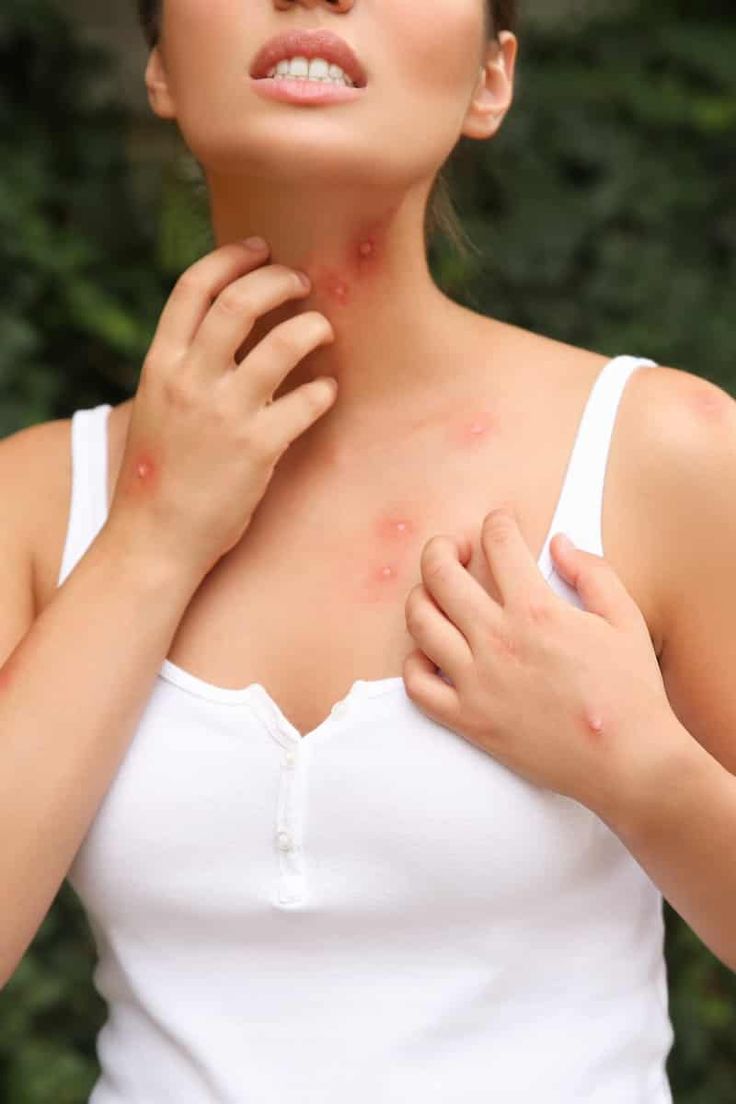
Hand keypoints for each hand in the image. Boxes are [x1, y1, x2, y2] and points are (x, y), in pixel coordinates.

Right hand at [107, 240, 336, 579]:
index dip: (231, 258)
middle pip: (241, 301)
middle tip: (304, 282)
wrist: (153, 540)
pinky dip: (323, 390)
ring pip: (283, 343)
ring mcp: (224, 414)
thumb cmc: (158, 477)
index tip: (260, 248)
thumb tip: (226, 337)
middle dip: (280, 280)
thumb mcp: (156, 409)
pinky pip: (306, 401)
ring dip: (313, 327)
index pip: (194, 287)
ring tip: (324, 330)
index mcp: (160, 365)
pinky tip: (326, 392)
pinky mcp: (258, 449)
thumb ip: (185, 370)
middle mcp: (190, 381)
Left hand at [402, 505, 681, 820]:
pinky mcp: (467, 720)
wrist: (628, 763)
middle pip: (440, 572)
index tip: (500, 523)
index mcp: (536, 611)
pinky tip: (433, 652)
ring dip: (422, 595)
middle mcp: (496, 640)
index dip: (497, 522)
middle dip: (443, 546)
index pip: (498, 543)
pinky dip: (415, 662)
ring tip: (438, 594)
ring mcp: (475, 682)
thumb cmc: (630, 692)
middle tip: (457, 548)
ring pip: (419, 621)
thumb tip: (559, 543)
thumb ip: (592, 573)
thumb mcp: (625, 620)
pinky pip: (416, 684)